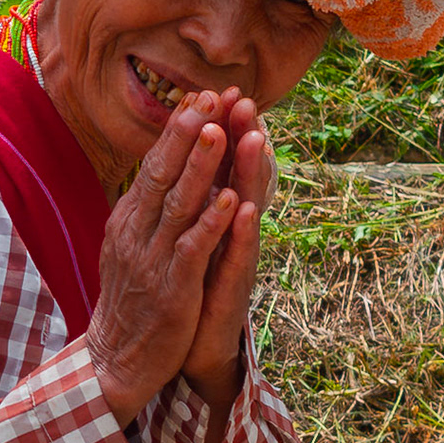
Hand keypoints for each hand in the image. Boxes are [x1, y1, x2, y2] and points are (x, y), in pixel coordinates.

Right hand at [86, 89, 240, 425]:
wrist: (116, 360)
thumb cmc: (132, 303)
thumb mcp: (130, 248)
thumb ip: (146, 212)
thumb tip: (161, 171)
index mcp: (128, 221)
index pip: (151, 165)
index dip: (175, 130)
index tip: (198, 95)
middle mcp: (136, 234)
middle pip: (161, 174)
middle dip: (186, 134)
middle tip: (209, 95)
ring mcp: (152, 261)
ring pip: (177, 206)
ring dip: (199, 168)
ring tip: (219, 133)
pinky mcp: (172, 290)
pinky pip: (192, 250)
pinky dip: (210, 223)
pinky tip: (229, 200)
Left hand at [182, 93, 274, 407]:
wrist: (187, 351)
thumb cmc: (189, 290)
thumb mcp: (189, 238)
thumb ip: (195, 202)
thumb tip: (192, 162)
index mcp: (216, 219)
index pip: (224, 166)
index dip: (226, 130)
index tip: (226, 91)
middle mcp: (232, 234)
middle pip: (241, 176)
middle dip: (245, 137)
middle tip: (248, 100)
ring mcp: (235, 260)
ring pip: (247, 209)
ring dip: (251, 174)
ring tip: (256, 139)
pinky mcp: (232, 290)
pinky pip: (239, 256)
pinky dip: (243, 233)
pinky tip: (247, 209)